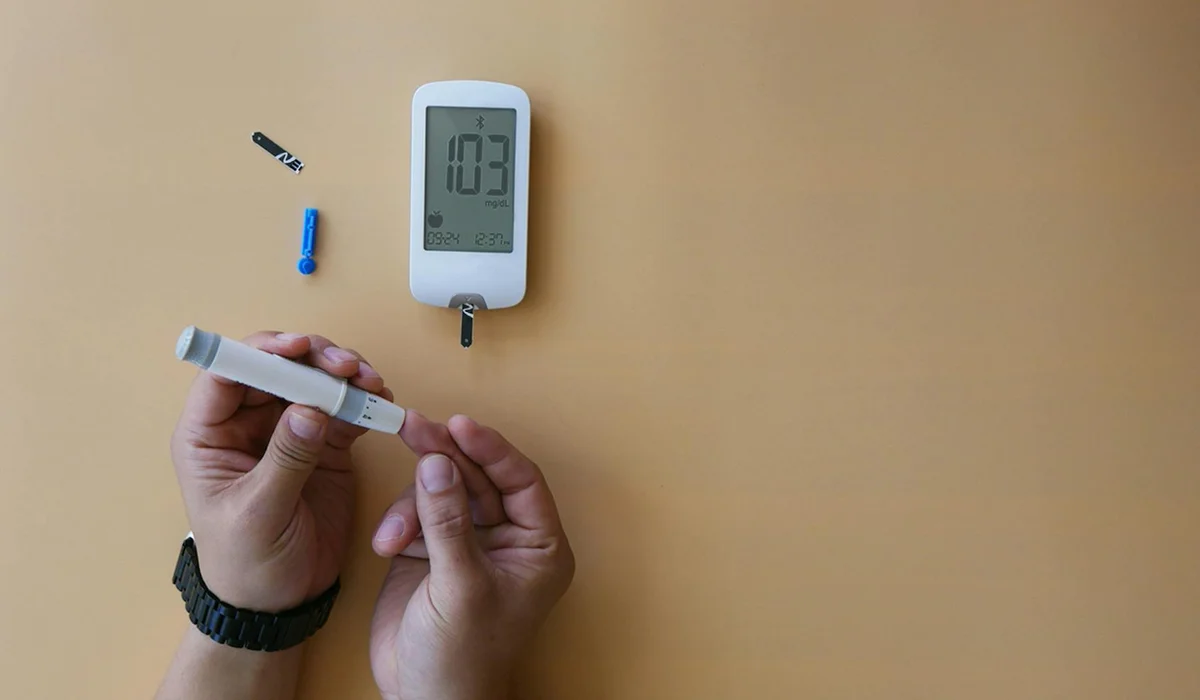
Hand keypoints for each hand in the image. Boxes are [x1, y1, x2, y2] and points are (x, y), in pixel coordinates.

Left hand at [170, 331, 389, 611]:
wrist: (278, 603)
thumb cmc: (247, 564)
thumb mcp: (259, 513)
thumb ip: (284, 459)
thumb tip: (310, 409)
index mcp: (210, 435)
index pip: (227, 374)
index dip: (261, 352)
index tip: (298, 348)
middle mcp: (247, 423)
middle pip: (278, 366)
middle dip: (315, 359)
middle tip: (348, 368)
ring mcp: (288, 430)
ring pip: (314, 379)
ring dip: (344, 373)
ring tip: (371, 382)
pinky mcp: (324, 443)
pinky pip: (344, 407)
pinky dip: (364, 399)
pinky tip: (381, 400)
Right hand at [369, 415, 574, 699]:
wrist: (424, 699)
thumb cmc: (464, 658)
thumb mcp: (460, 586)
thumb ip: (449, 521)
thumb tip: (438, 462)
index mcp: (539, 547)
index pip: (521, 480)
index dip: (492, 449)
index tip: (460, 425)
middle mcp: (508, 538)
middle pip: (480, 476)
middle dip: (446, 455)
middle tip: (414, 426)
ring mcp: (468, 541)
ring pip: (444, 489)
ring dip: (416, 499)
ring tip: (396, 530)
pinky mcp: (432, 549)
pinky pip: (417, 512)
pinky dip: (400, 522)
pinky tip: (388, 544)